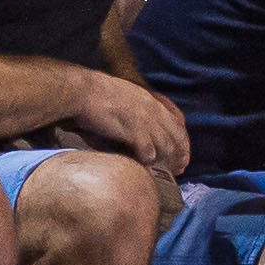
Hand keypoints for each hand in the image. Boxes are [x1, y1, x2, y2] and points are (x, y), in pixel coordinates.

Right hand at [69, 70, 193, 178]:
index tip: (183, 154)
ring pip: (166, 145)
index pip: (176, 122)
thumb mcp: (123, 96)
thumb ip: (134, 109)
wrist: (82, 90)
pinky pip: (148, 151)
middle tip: (179, 169)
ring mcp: (144, 120)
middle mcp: (151, 109)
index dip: (182, 140)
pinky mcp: (133, 130)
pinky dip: (149, 162)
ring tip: (166, 173)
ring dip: (167, 161)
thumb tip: (135, 126)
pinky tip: (146, 169)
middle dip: (180, 154)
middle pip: (175, 136)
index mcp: (149, 101)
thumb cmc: (95, 94)